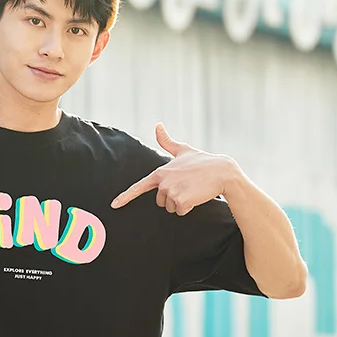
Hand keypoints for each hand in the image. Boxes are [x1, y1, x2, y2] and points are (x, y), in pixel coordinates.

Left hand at [110, 123, 236, 214]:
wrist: (222, 171)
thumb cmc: (202, 161)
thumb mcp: (183, 150)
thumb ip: (167, 141)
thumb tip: (158, 125)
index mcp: (160, 172)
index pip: (139, 187)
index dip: (125, 197)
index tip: (114, 205)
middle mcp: (163, 182)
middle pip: (161, 201)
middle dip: (174, 197)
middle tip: (187, 185)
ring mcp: (171, 192)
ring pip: (171, 208)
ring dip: (182, 203)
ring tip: (193, 189)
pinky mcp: (181, 201)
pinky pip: (181, 211)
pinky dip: (189, 207)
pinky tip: (196, 195)